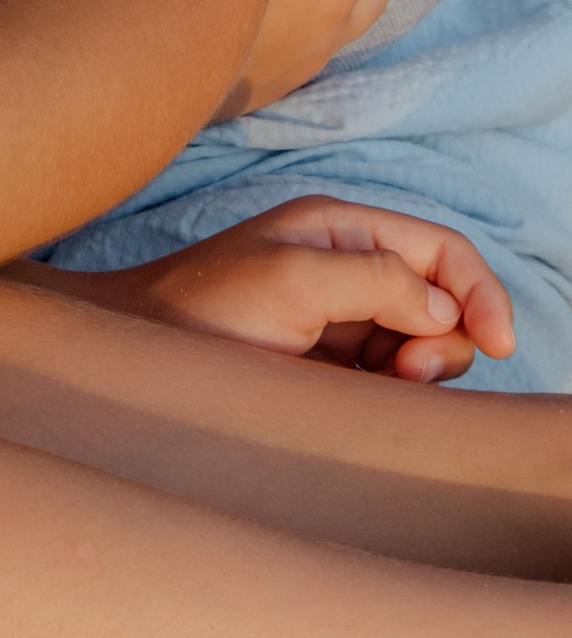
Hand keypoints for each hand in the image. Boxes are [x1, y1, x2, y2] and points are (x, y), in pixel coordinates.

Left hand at [78, 195, 513, 381]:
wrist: (138, 361)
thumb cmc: (199, 311)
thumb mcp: (289, 279)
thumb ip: (373, 280)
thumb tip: (441, 309)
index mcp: (340, 231)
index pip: (441, 250)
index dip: (479, 291)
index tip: (499, 342)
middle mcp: (345, 271)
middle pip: (442, 303)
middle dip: (445, 339)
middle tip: (405, 373)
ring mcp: (337, 323)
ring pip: (422, 348)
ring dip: (422, 372)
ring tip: (375, 388)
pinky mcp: (327, 371)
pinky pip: (390, 384)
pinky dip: (398, 398)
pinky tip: (367, 407)